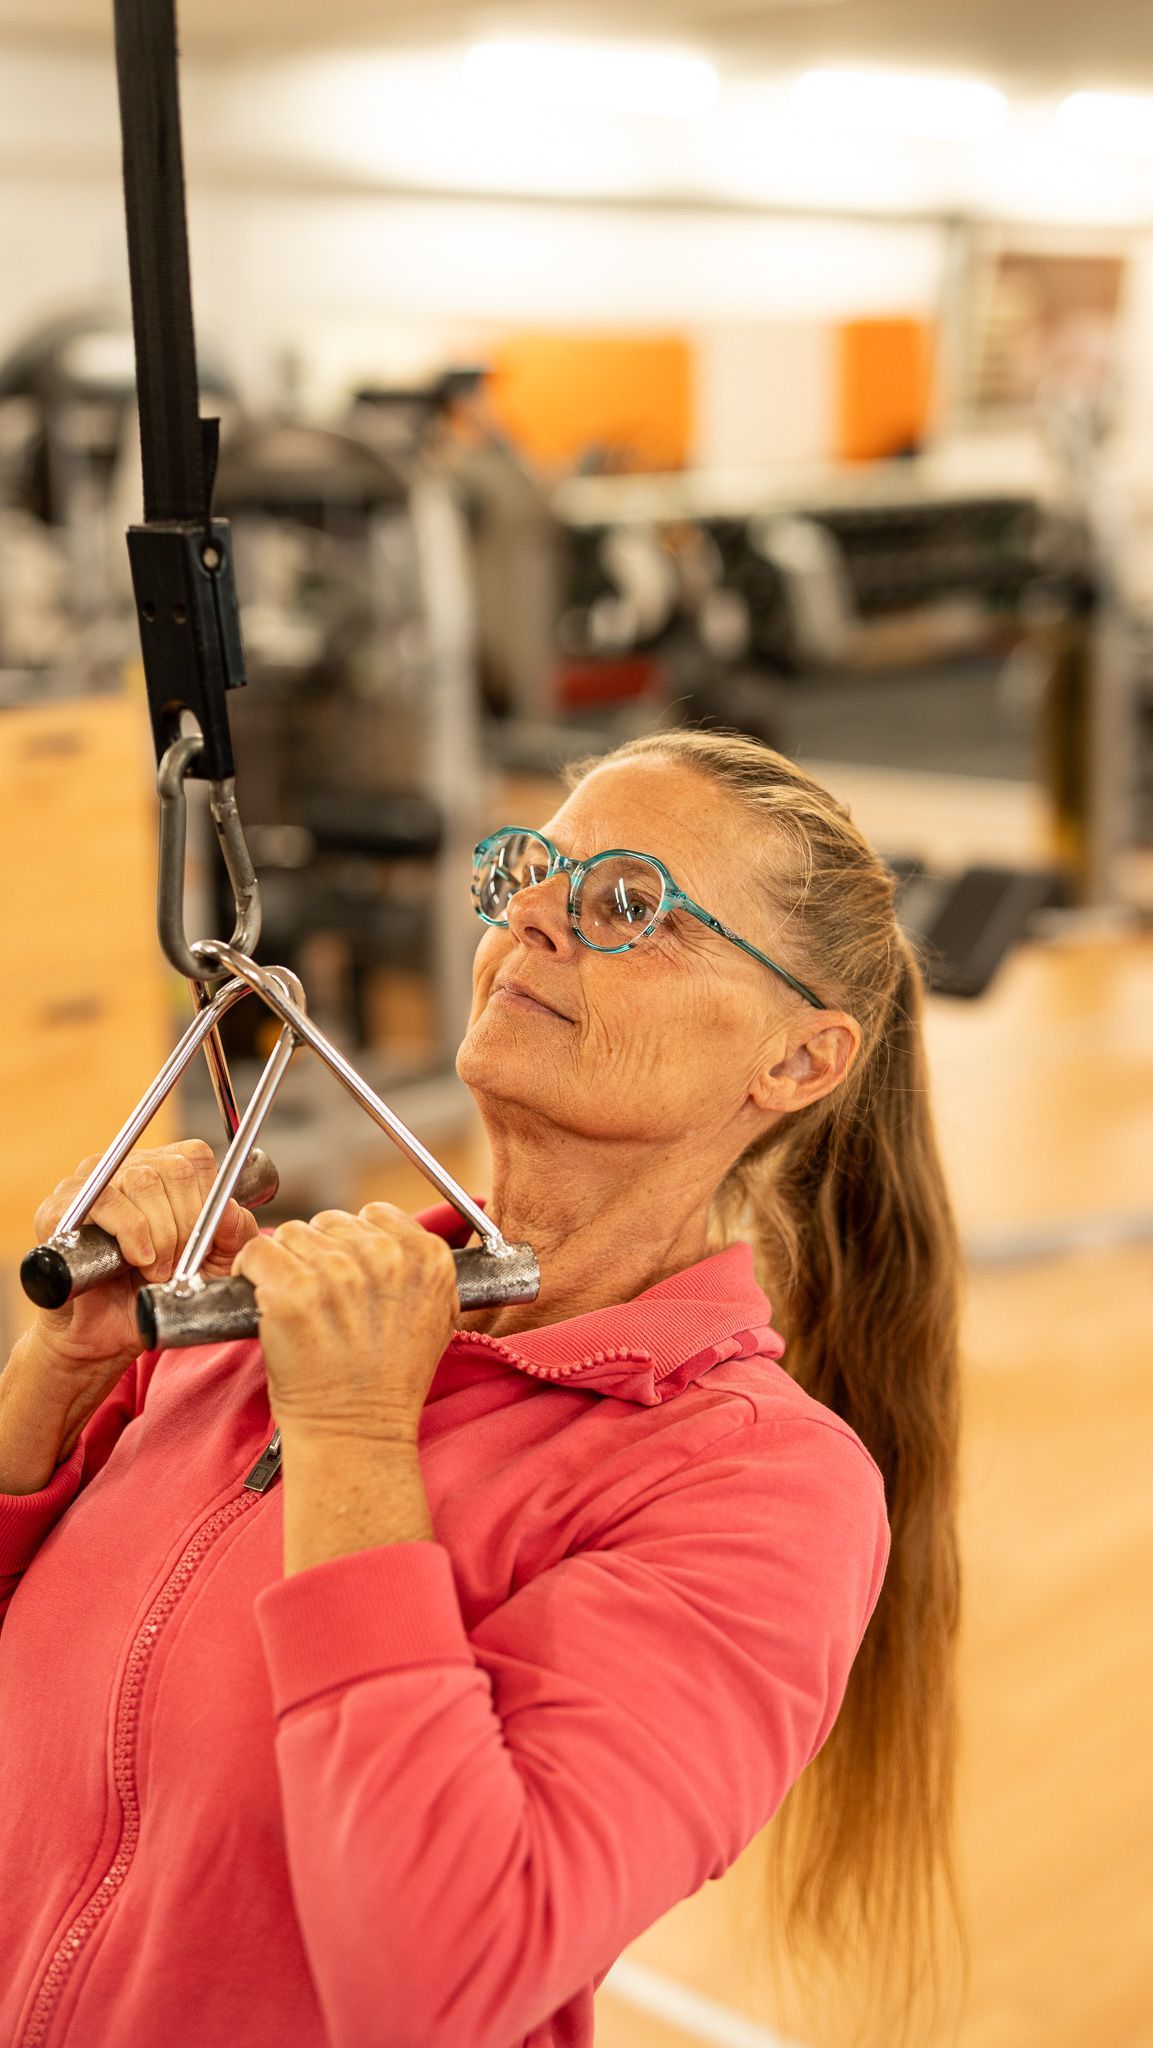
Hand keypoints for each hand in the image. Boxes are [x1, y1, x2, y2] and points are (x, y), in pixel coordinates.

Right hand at [32, 1138, 259, 1371]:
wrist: (110, 1335)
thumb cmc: (157, 1294)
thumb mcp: (215, 1265)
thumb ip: (234, 1234)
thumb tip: (231, 1209)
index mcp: (162, 1171)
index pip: (196, 1158)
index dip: (208, 1200)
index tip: (203, 1241)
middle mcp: (125, 1168)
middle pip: (174, 1169)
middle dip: (186, 1223)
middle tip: (178, 1261)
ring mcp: (89, 1183)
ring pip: (143, 1181)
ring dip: (160, 1233)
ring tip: (155, 1268)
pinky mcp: (60, 1207)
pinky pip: (105, 1200)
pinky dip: (131, 1232)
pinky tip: (136, 1259)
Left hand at [230, 1203, 459, 1441]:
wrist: (357, 1431)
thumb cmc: (388, 1382)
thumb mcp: (434, 1317)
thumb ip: (417, 1268)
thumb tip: (388, 1237)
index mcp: (427, 1258)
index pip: (375, 1215)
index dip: (354, 1244)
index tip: (348, 1272)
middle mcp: (385, 1258)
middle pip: (329, 1222)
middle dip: (319, 1253)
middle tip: (320, 1297)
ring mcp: (337, 1274)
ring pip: (291, 1234)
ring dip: (286, 1264)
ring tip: (296, 1305)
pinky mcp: (292, 1294)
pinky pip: (257, 1253)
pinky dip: (252, 1272)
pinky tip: (265, 1300)